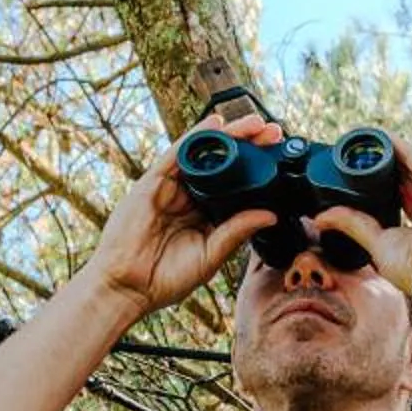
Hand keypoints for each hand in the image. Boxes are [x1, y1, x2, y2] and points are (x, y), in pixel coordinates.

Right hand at [76, 119, 281, 314]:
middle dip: (249, 146)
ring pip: (204, 153)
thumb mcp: (211, 254)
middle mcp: (190, 198)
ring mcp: (171, 188)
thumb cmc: (165, 278)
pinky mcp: (153, 182)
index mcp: (206, 216)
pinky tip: (216, 123)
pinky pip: (177, 153)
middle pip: (224, 164)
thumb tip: (270, 214)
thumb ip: (237, 232)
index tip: (282, 159)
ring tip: (256, 123)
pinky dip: (197, 136)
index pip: (236, 186)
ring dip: (230, 135)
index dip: (258, 170)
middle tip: (275, 133)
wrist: (129, 287)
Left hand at [314, 136, 411, 298]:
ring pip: (411, 161)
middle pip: (407, 175)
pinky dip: (396, 145)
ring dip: (388, 150)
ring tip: (363, 140)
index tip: (361, 177)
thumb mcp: (378, 242)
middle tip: (357, 154)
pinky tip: (378, 137)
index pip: (405, 195)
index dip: (384, 184)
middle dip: (384, 164)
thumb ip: (354, 225)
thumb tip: (321, 219)